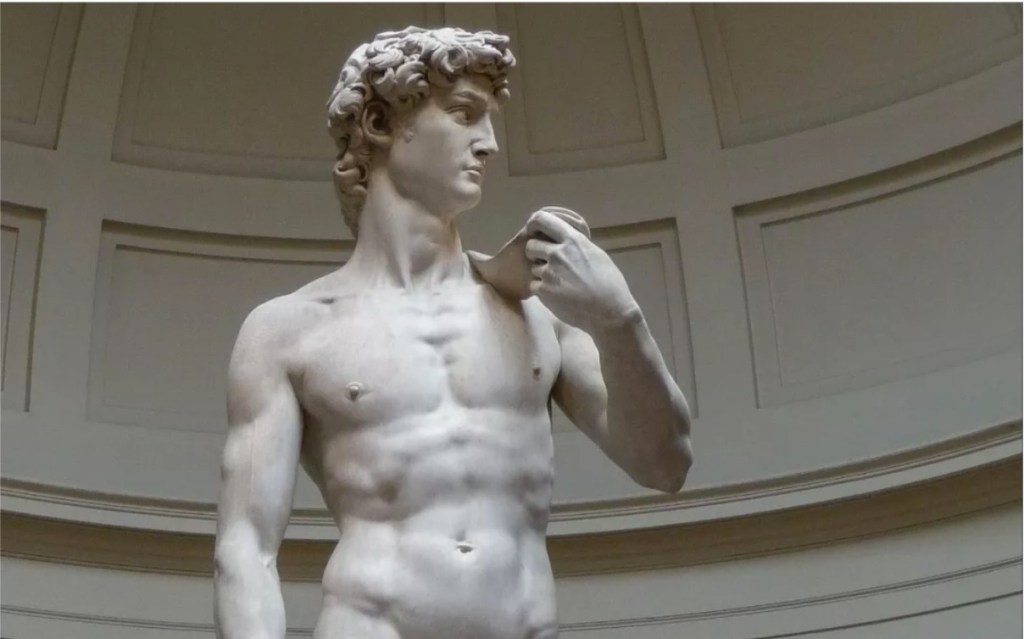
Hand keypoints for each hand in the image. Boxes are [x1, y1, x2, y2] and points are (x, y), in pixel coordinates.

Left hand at [525, 209, 638, 330]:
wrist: (610, 312)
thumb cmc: (610, 284)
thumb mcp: (596, 255)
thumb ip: (577, 246)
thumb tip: (566, 241)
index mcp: (573, 240)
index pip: (542, 219)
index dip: (534, 224)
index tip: (535, 231)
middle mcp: (557, 253)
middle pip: (531, 245)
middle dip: (536, 253)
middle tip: (547, 263)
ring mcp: (548, 272)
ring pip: (533, 267)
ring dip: (541, 274)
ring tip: (559, 284)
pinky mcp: (543, 291)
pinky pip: (534, 286)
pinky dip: (542, 291)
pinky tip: (558, 296)